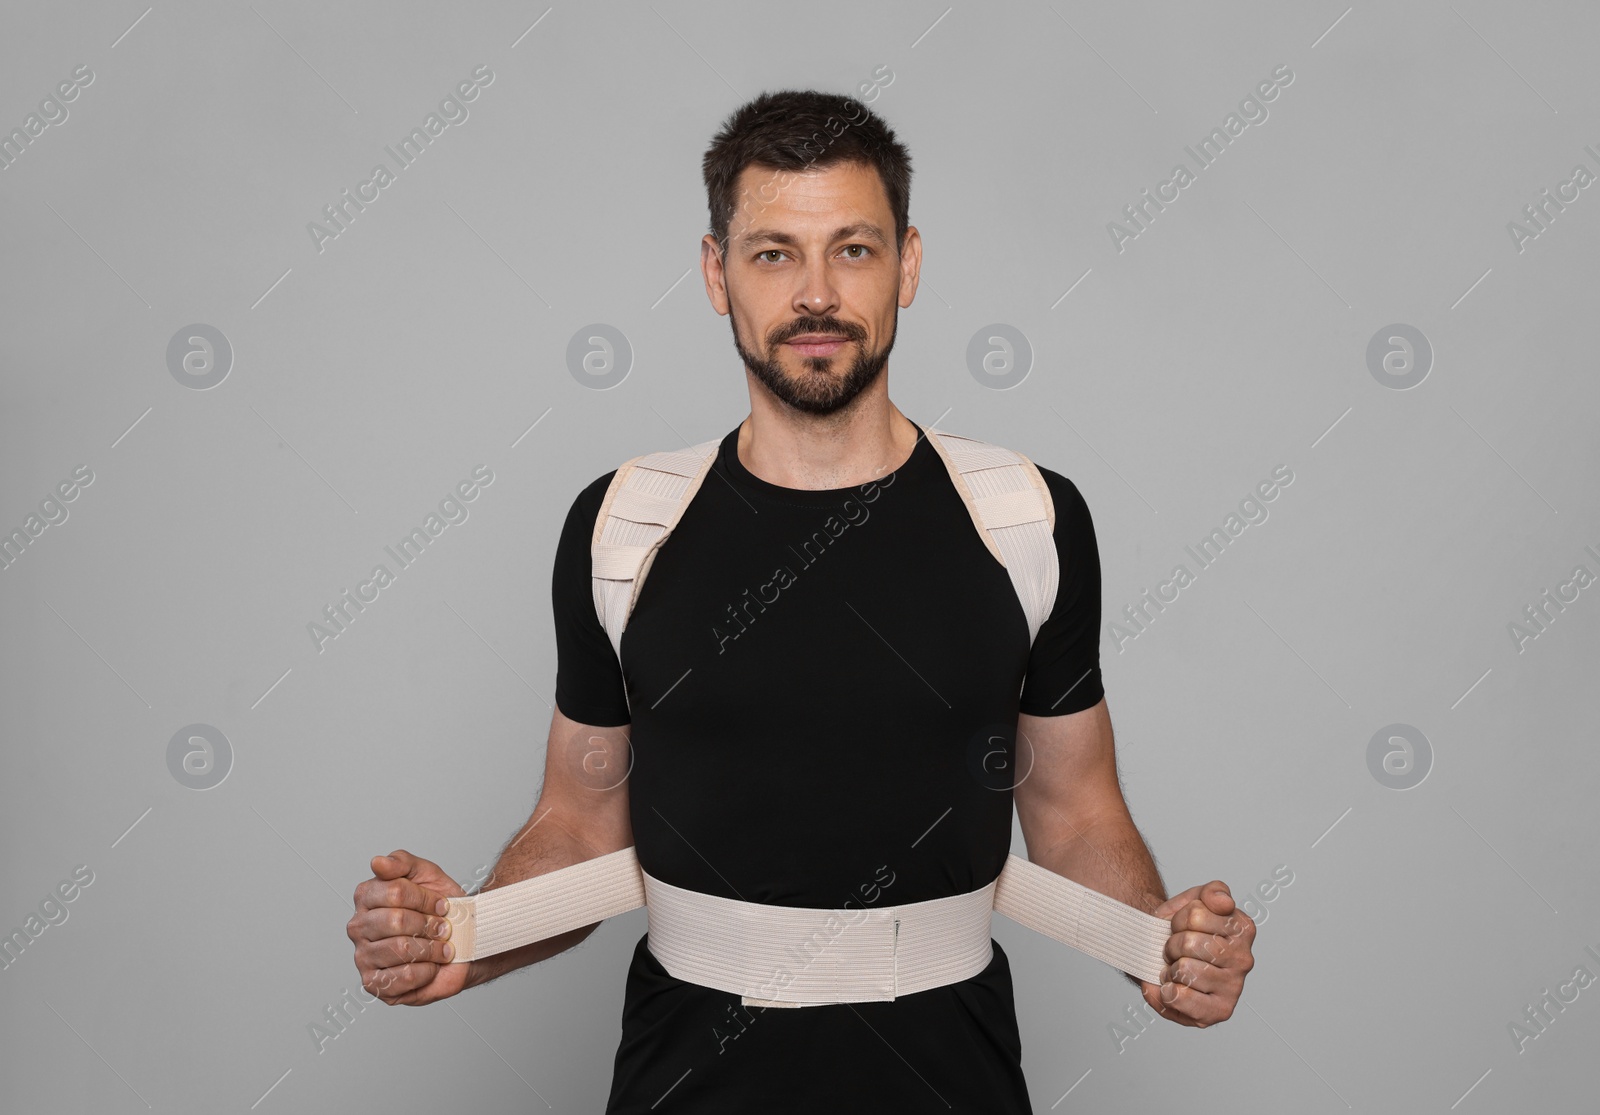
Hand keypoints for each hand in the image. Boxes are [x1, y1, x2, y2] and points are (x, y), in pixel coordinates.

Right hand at [348, 850, 470, 1005]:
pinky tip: (431, 966)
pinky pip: (403, 977)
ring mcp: (363, 957)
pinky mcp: (374, 984)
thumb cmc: (441, 907)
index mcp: (366, 897)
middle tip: (443, 928)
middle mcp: (358, 927)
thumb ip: (402, 862)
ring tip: (442, 947)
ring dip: (431, 948)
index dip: (425, 899)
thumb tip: (377, 862)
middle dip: (429, 924)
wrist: (462, 941)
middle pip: (396, 921)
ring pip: (400, 949)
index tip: (441, 904)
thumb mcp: (427, 875)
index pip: (395, 892)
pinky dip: (427, 971)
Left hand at [1139, 880, 1254, 1027]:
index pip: (1195, 915)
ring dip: (1170, 969)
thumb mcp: (1195, 899)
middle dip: (1172, 945)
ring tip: (1178, 969)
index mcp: (1242, 929)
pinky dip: (1168, 993)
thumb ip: (1213, 891)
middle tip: (1177, 950)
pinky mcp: (1218, 1012)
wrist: (1160, 954)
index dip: (1179, 919)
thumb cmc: (1181, 929)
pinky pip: (1182, 998)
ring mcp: (1233, 988)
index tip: (1184, 925)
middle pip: (1189, 944)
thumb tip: (1224, 902)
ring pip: (1184, 970)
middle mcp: (1244, 960)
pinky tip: (1174, 988)